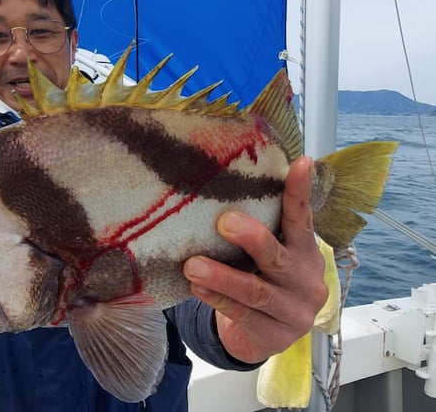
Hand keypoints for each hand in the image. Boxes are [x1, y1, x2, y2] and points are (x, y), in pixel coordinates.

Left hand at [183, 156, 327, 363]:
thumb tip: (219, 186)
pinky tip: (197, 287)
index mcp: (306, 252)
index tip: (301, 163)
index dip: (300, 193)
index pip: (302, 220)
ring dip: (222, 276)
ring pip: (256, 291)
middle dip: (252, 239)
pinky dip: (217, 299)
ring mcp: (295, 312)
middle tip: (224, 221)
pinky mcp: (276, 336)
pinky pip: (242, 315)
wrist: (264, 334)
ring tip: (193, 265)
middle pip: (279, 257)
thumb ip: (260, 229)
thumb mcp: (268, 255)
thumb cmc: (261, 279)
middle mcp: (307, 281)